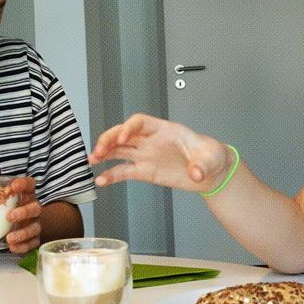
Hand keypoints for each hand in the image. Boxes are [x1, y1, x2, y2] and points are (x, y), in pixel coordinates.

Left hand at [4, 176, 41, 253]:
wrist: (20, 224)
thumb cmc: (6, 208)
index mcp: (26, 195)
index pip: (30, 184)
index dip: (24, 184)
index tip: (14, 186)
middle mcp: (33, 208)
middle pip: (36, 208)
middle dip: (24, 212)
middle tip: (10, 217)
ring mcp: (34, 224)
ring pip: (35, 228)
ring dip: (23, 233)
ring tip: (9, 238)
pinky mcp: (34, 238)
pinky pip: (32, 243)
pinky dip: (23, 247)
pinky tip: (12, 247)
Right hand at [89, 113, 230, 193]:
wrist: (211, 172)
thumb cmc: (211, 156)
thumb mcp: (211, 157)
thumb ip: (202, 164)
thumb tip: (196, 173)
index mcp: (164, 130)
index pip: (140, 122)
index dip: (129, 127)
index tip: (123, 137)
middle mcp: (150, 141)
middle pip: (123, 134)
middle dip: (109, 140)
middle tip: (99, 150)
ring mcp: (146, 155)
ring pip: (119, 150)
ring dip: (104, 154)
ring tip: (91, 161)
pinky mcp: (145, 171)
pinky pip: (123, 171)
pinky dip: (111, 175)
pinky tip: (101, 180)